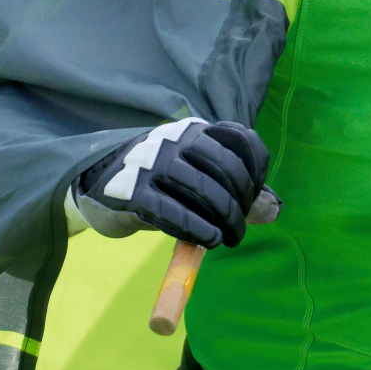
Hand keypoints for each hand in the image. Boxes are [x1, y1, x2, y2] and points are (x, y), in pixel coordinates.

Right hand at [74, 118, 273, 248]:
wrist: (100, 183)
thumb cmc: (159, 180)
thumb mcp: (192, 169)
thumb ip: (228, 183)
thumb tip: (269, 208)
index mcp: (196, 130)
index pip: (241, 140)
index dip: (256, 170)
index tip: (256, 196)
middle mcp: (177, 139)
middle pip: (226, 167)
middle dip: (241, 201)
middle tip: (240, 229)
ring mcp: (154, 163)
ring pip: (203, 189)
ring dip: (224, 219)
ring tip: (228, 238)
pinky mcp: (134, 191)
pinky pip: (174, 211)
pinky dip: (198, 228)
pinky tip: (210, 239)